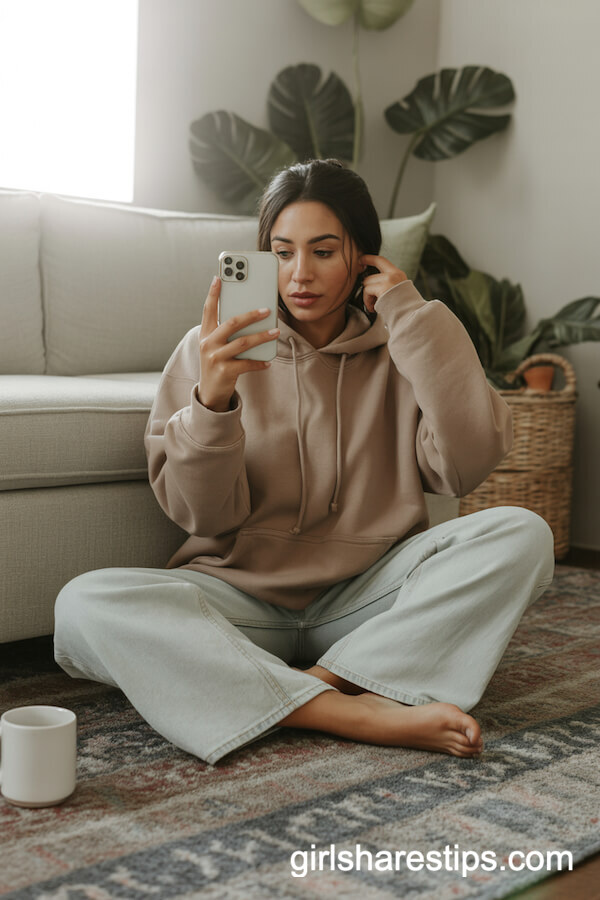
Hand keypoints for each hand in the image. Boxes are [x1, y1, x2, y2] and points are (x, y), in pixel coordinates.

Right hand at [197, 276, 278, 411]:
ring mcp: (215, 357)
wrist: (210, 392)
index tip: (219, 277)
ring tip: (276, 331)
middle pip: (231, 323)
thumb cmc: (218, 363)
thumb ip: (226, 331)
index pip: (208, 309)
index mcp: (205, 333)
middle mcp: (208, 343)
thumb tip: (250, 315)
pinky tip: (269, 360)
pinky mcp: (225, 371)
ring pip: (243, 342)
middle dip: (250, 315)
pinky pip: (247, 363)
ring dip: (262, 336)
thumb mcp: (216, 345)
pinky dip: (259, 362)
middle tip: (267, 309)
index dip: (213, 293)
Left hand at [359, 254, 407, 313]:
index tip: (360, 260)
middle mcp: (393, 274)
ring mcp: (388, 280)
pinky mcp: (383, 287)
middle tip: (373, 302)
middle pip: (369, 277)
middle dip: (368, 290)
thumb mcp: (398, 290)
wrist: (411, 316)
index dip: (369, 259)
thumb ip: (387, 284)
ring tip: (374, 306)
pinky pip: (367, 290)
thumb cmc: (403, 308)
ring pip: (366, 284)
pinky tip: (373, 308)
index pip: (381, 260)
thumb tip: (369, 283)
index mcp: (398, 274)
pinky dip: (367, 301)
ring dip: (367, 297)